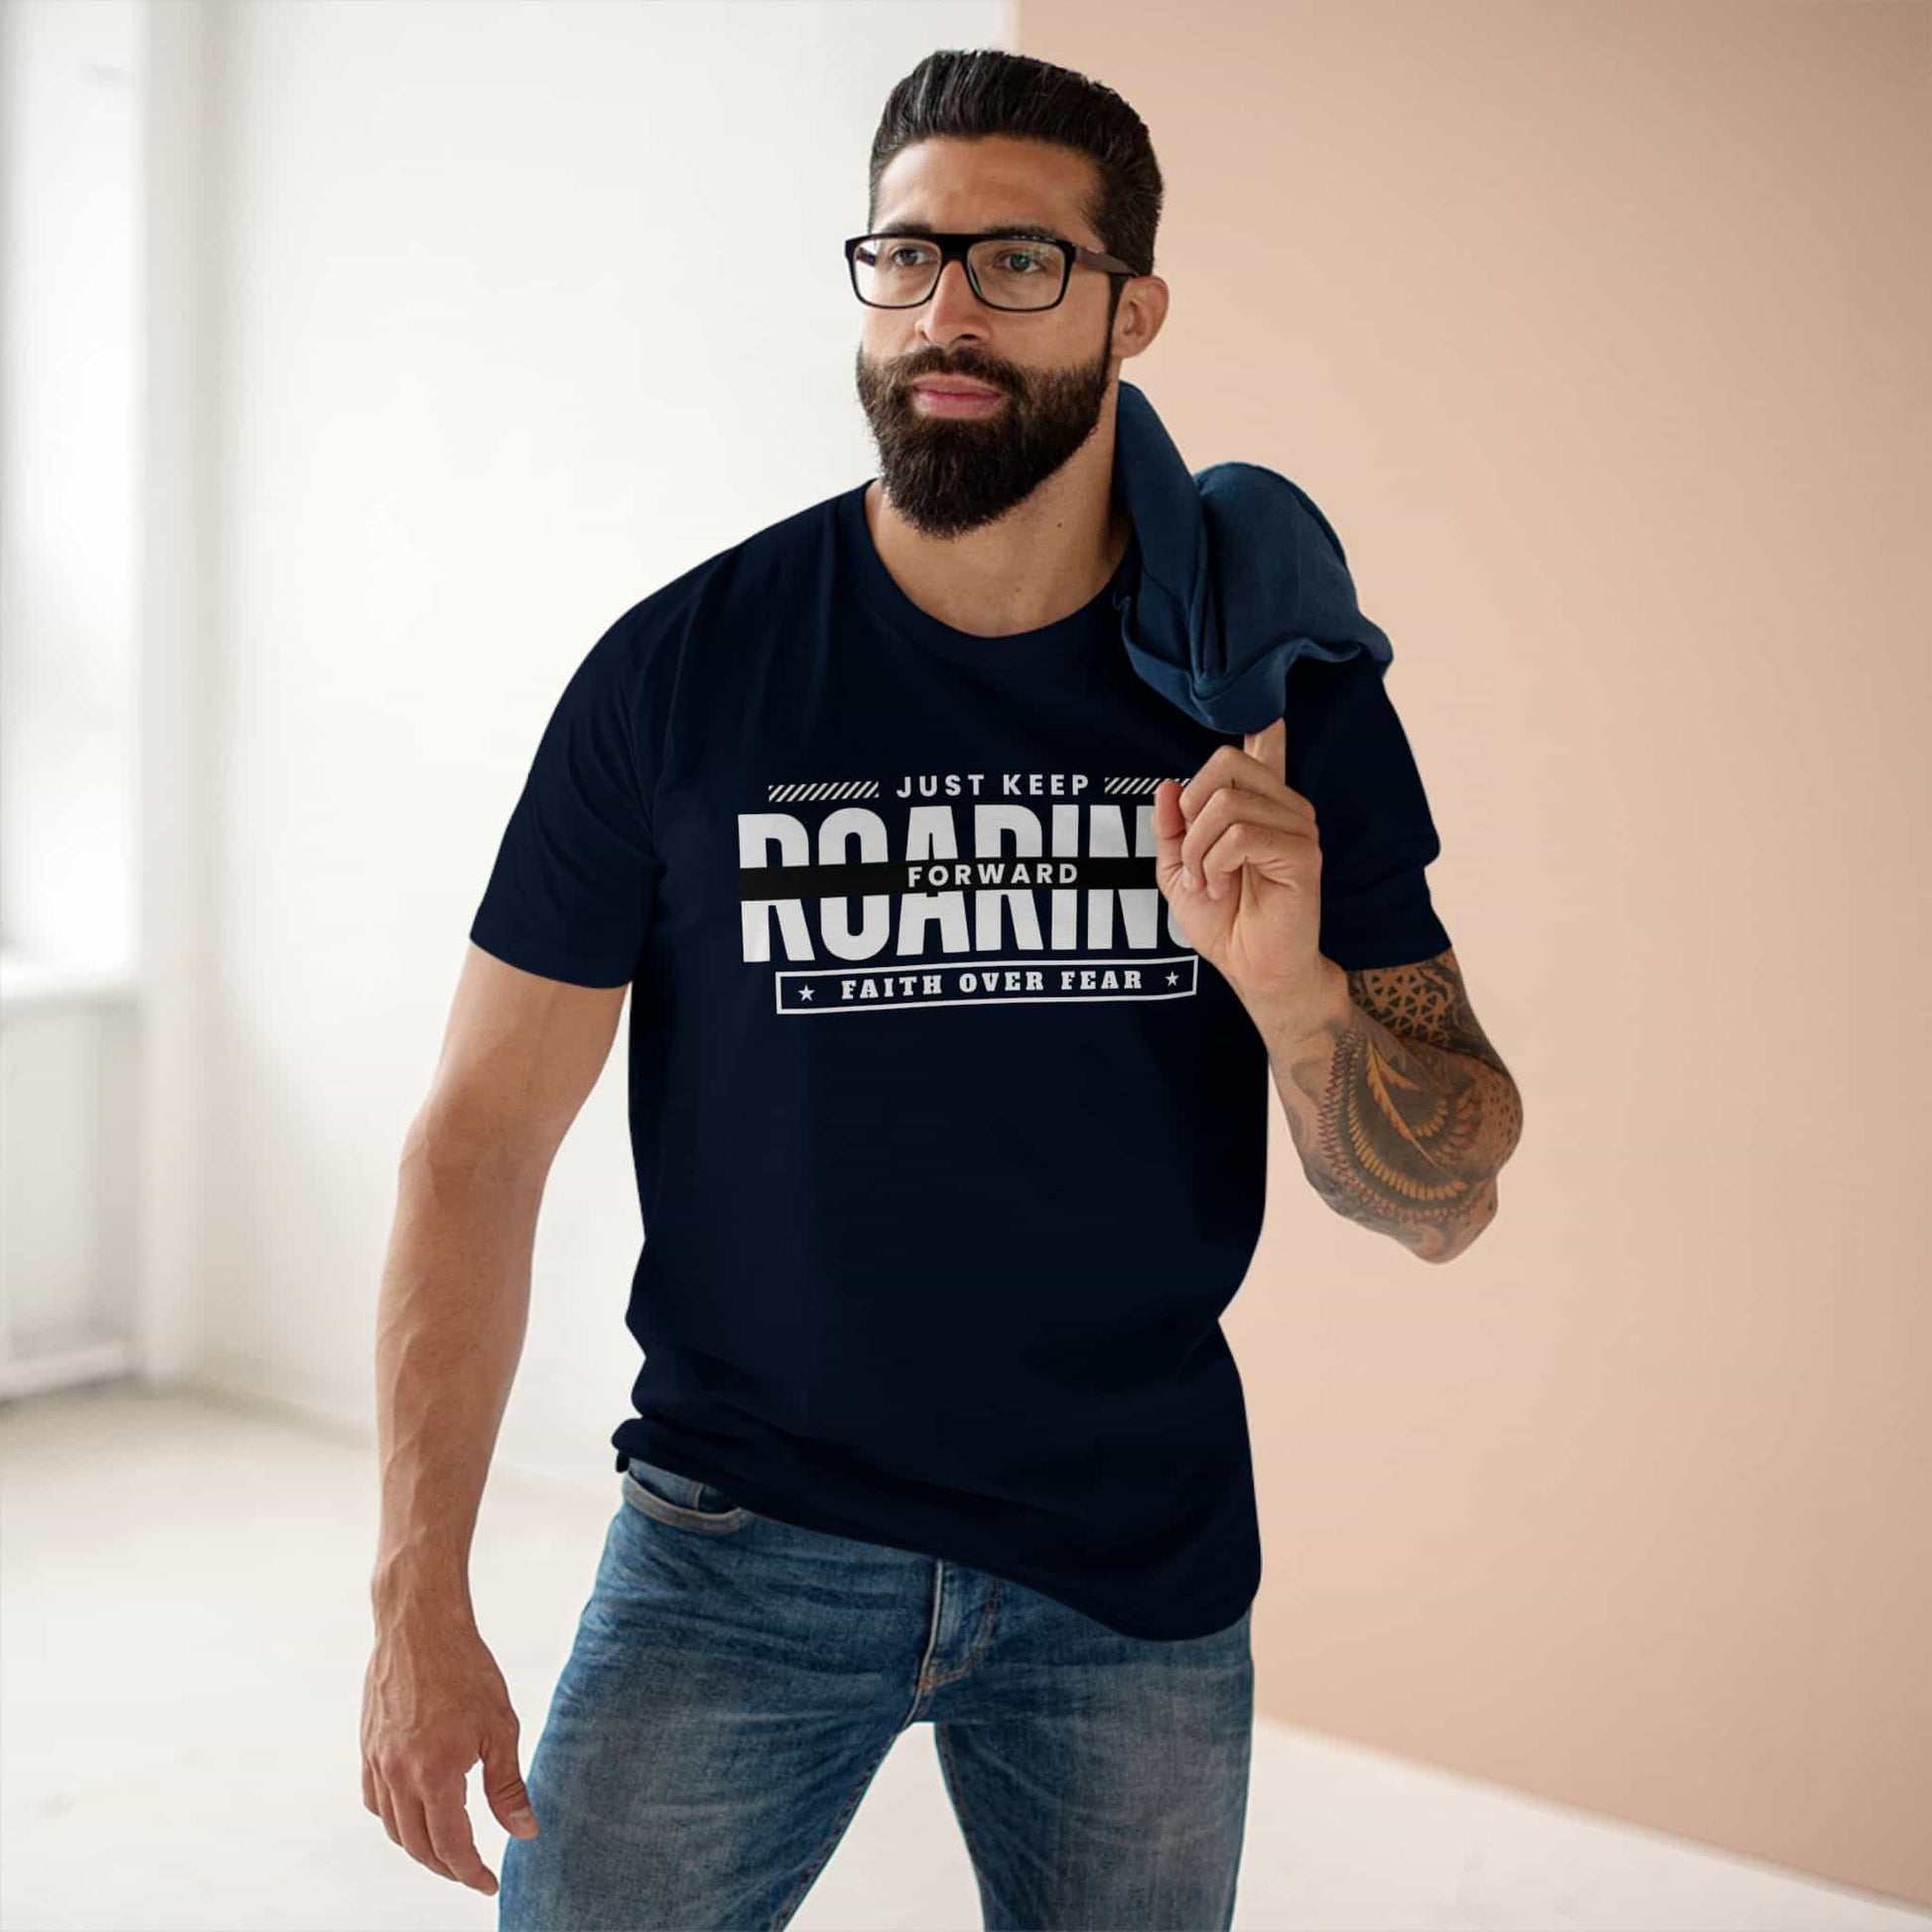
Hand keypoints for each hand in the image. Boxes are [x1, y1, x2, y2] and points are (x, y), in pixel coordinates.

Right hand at [361, 1609, 538, 1896]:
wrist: (420, 1625)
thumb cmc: (465, 1669)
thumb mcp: (500, 1727)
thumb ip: (507, 1786)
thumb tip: (524, 1831)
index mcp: (434, 1775)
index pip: (450, 1846)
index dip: (471, 1873)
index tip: (488, 1884)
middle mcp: (397, 1776)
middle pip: (417, 1846)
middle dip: (446, 1867)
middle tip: (470, 1871)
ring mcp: (376, 1762)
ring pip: (392, 1827)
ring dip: (418, 1847)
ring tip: (446, 1848)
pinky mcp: (367, 1746)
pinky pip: (374, 1801)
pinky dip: (393, 1818)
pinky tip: (412, 1812)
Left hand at [1152, 717, 1335, 1017]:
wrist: (1248, 967)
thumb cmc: (1222, 921)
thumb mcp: (1179, 871)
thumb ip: (1172, 829)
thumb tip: (1167, 786)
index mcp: (1258, 806)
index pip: (1265, 749)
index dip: (1264, 726)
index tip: (1269, 713)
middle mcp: (1283, 806)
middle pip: (1226, 762)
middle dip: (1191, 812)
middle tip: (1194, 857)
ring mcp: (1297, 826)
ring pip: (1226, 803)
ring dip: (1200, 850)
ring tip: (1209, 882)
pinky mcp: (1302, 852)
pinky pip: (1241, 835)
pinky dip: (1217, 864)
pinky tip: (1223, 888)